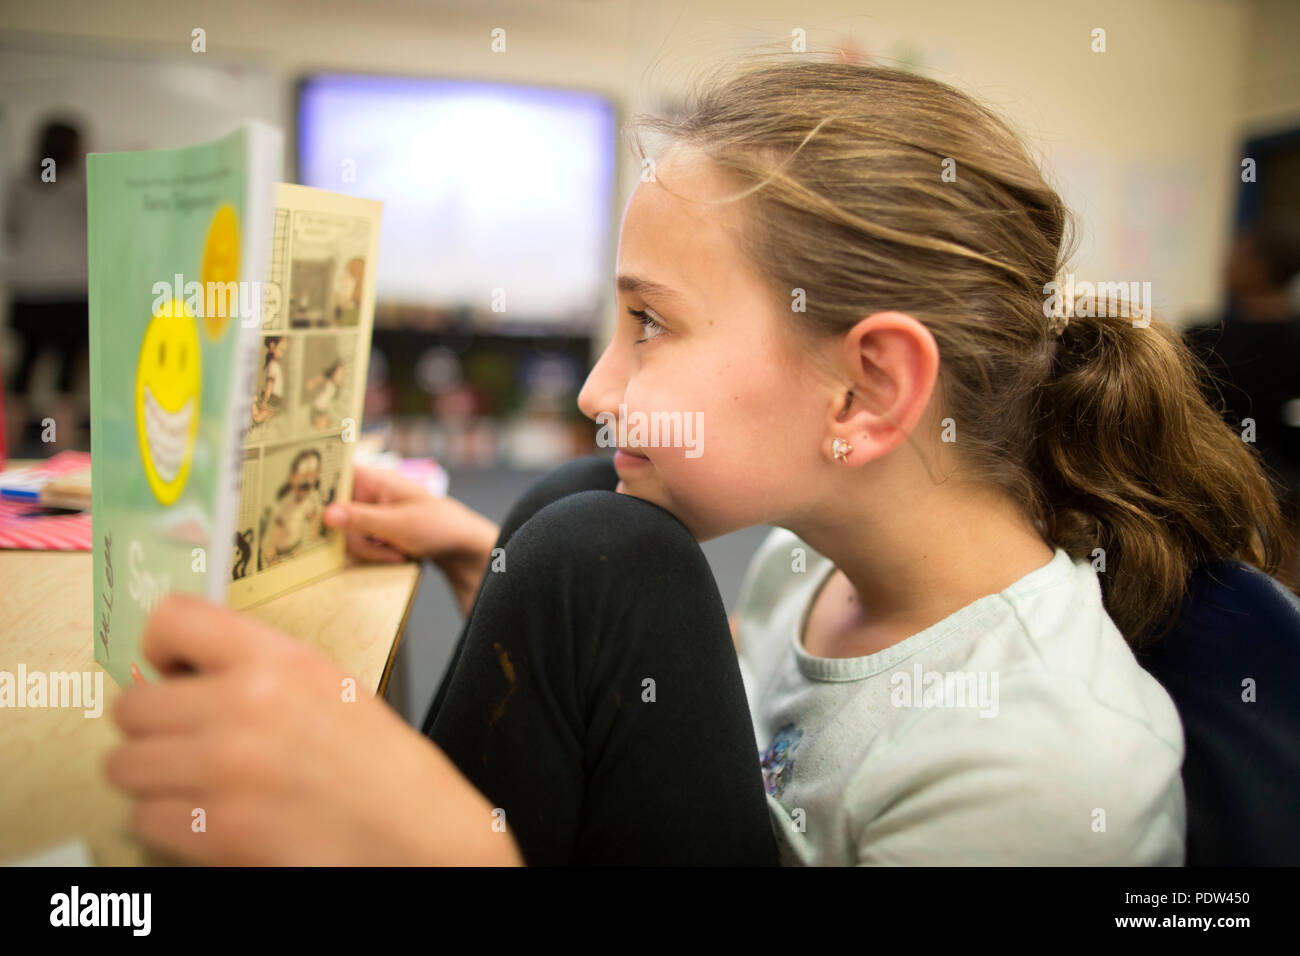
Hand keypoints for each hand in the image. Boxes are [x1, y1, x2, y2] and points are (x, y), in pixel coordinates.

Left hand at [104, 594, 523, 865]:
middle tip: (183, 736)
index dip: (160, 646)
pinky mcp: (214, 831)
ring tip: (194, 780)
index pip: (171, 620)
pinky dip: (168, 823)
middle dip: (152, 725)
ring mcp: (223, 771)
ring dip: (154, 776)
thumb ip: (255, 665)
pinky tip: (208, 815)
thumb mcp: (326, 681)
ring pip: (124, 765)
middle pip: (130, 705)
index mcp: (276, 660)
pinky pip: (144, 819)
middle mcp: (243, 706)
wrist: (412, 831)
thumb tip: (182, 670)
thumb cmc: (377, 761)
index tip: (170, 668)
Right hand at [324, 464, 497, 615]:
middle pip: (333, 515)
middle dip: (356, 537)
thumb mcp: (399, 524)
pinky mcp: (369, 529)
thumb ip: (361, 519)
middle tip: (382, 544)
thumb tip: (326, 514)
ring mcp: (366, 511)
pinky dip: (374, 554)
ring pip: (344, 535)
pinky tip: (395, 553)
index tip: (304, 504)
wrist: (460, 545)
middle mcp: (365, 492)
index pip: (331, 473)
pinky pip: (355, 545)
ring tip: (397, 549)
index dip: (315, 487)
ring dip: (369, 550)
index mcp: (371, 478)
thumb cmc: (437, 525)